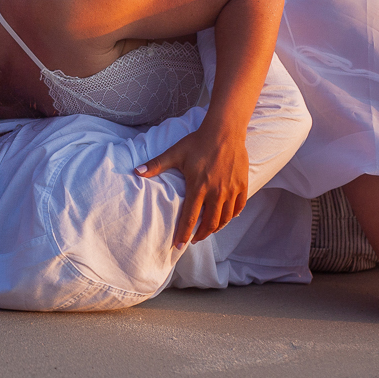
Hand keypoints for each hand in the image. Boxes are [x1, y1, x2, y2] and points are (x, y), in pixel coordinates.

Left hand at [136, 125, 248, 247]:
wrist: (225, 131)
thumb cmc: (198, 142)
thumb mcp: (175, 153)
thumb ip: (156, 165)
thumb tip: (136, 172)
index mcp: (198, 187)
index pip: (190, 218)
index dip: (183, 234)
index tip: (178, 246)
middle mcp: (216, 192)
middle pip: (209, 223)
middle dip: (200, 235)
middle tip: (193, 240)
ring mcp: (231, 190)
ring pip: (225, 218)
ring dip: (216, 228)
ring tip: (208, 231)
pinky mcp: (242, 185)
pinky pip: (239, 207)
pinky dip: (231, 216)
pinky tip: (226, 218)